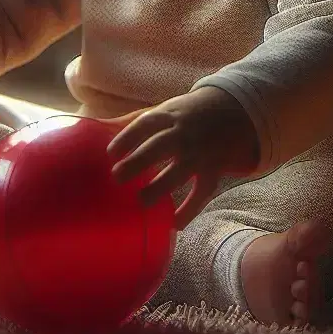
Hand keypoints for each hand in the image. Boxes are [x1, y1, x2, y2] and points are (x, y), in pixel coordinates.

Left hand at [105, 86, 259, 225]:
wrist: (235, 110)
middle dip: (139, 161)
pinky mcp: (214, 169)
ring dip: (161, 186)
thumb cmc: (187, 114)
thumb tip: (97, 128)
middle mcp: (184, 133)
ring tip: (141, 202)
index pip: (146, 123)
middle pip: (160, 146)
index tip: (111, 153)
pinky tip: (173, 224)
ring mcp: (201, 152)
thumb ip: (134, 121)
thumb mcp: (165, 110)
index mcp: (169, 115)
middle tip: (118, 177)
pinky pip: (202, 192)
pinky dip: (190, 209)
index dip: (128, 137)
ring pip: (181, 170)